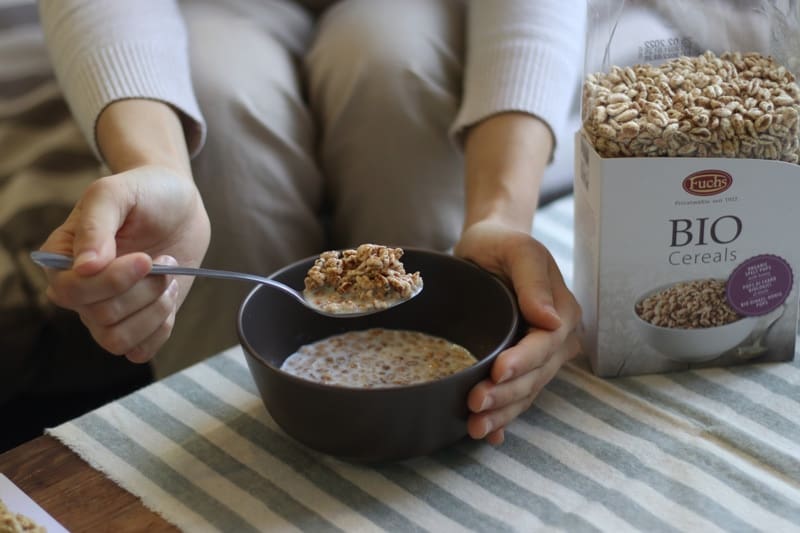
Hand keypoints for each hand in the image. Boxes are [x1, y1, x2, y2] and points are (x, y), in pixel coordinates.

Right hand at [39, 164, 210, 362]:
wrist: (179, 206)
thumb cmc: (144, 193)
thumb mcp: (115, 192)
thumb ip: (97, 224)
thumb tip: (84, 267)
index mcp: (62, 259)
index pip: (71, 291)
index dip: (111, 282)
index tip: (145, 258)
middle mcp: (79, 291)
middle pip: (100, 316)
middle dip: (143, 290)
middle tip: (165, 260)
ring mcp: (108, 310)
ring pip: (117, 339)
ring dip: (154, 311)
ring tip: (169, 278)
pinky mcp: (138, 323)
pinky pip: (139, 351)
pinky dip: (160, 330)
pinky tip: (169, 299)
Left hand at [454, 220, 581, 444]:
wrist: (489, 247)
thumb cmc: (503, 244)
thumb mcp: (520, 250)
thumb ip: (533, 280)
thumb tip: (549, 319)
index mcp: (563, 313)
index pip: (545, 345)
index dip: (523, 361)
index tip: (498, 372)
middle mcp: (556, 341)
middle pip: (535, 376)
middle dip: (507, 395)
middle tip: (475, 404)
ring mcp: (539, 358)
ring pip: (525, 393)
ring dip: (502, 413)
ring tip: (475, 427)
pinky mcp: (519, 367)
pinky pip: (515, 396)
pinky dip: (504, 418)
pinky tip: (489, 435)